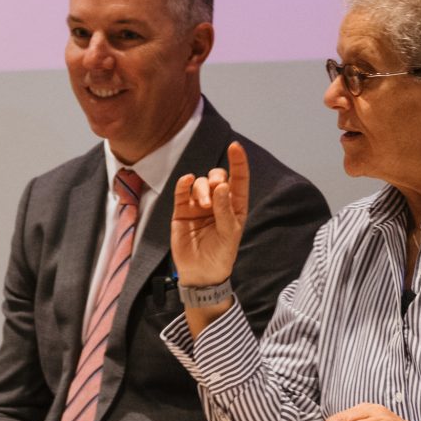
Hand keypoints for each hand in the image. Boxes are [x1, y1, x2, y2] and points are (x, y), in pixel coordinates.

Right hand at [170, 142, 251, 297]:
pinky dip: (184, 184)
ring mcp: (198, 206)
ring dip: (202, 188)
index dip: (238, 162)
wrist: (201, 274)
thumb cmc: (220, 254)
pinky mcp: (181, 211)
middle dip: (217, 178)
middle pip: (217, 177)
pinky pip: (181, 192)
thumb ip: (225, 210)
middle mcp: (217, 202)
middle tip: (216, 189)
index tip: (235, 147)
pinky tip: (186, 181)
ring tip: (202, 204)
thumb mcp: (229, 233)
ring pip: (200, 184)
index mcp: (234, 206)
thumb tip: (221, 187)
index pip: (238, 179)